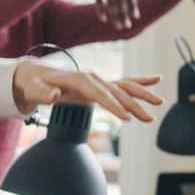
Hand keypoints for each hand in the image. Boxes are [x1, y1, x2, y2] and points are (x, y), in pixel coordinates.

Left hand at [12, 64, 161, 122]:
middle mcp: (92, 77)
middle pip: (116, 92)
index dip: (113, 106)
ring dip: (142, 95)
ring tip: (160, 103)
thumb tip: (55, 95)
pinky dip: (140, 81)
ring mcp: (98, 80)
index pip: (100, 94)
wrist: (35, 76)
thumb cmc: (34, 85)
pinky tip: (156, 80)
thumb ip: (43, 93)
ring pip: (124, 87)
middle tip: (148, 118)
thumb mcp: (34, 90)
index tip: (126, 117)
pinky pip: (123, 82)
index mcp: (79, 80)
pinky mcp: (100, 84)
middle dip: (133, 105)